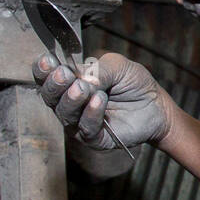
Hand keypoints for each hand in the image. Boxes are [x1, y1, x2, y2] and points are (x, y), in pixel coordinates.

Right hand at [32, 51, 174, 150]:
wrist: (156, 105)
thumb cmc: (134, 84)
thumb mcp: (117, 65)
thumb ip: (97, 69)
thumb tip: (81, 78)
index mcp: (71, 81)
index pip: (48, 77)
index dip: (43, 69)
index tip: (48, 61)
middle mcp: (71, 103)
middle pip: (50, 97)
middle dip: (54, 84)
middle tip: (63, 74)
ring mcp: (80, 122)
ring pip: (65, 113)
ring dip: (72, 99)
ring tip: (83, 87)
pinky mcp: (94, 138)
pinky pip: (86, 127)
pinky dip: (91, 113)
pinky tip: (99, 100)